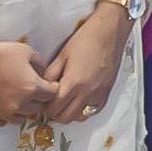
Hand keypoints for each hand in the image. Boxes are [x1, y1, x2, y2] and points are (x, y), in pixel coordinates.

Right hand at [0, 38, 57, 123]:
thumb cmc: (1, 54)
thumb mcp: (27, 51)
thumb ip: (40, 63)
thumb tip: (43, 73)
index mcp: (32, 88)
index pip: (52, 95)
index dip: (52, 88)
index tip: (49, 84)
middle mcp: (21, 104)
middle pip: (39, 108)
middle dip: (39, 99)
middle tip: (34, 90)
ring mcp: (5, 112)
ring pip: (23, 118)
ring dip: (25, 109)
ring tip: (20, 99)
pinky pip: (4, 122)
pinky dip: (8, 116)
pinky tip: (6, 106)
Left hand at [46, 3, 130, 121]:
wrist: (109, 32)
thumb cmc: (85, 40)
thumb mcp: (62, 55)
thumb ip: (50, 74)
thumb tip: (42, 88)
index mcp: (73, 82)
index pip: (54, 108)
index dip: (45, 108)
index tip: (42, 101)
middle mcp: (87, 92)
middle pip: (66, 117)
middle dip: (55, 113)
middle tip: (51, 103)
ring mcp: (99, 94)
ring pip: (79, 117)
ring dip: (69, 113)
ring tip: (65, 102)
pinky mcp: (107, 92)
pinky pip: (92, 111)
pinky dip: (83, 110)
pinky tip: (79, 100)